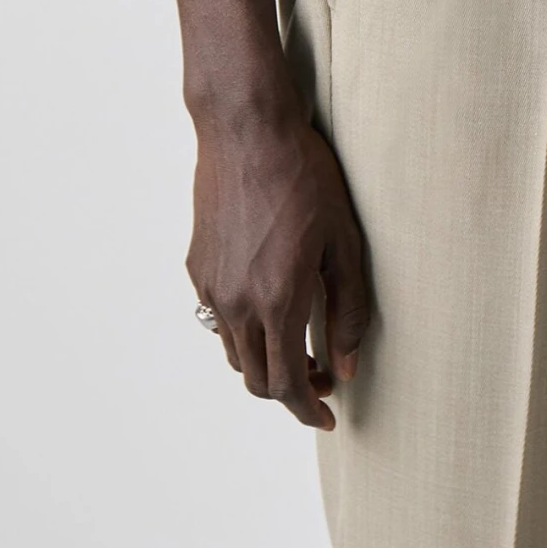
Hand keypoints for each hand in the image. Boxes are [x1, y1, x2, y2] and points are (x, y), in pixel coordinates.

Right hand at [188, 110, 367, 428]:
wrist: (247, 130)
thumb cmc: (304, 178)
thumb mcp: (343, 241)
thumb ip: (349, 309)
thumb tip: (347, 365)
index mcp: (276, 301)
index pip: (287, 384)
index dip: (309, 409)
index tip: (328, 417)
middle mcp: (236, 303)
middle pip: (256, 380)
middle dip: (289, 392)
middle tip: (321, 379)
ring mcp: (211, 287)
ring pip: (234, 353)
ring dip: (264, 362)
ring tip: (297, 344)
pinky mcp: (197, 267)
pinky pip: (217, 318)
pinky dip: (243, 329)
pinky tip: (268, 302)